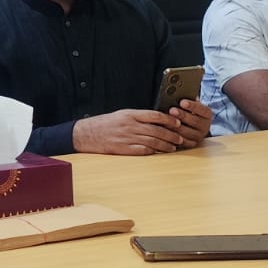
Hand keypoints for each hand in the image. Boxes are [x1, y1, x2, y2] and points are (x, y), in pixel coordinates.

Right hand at [71, 109, 189, 155]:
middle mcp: (130, 126)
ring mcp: (127, 138)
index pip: (154, 115)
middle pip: (156, 130)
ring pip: (153, 141)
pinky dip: (154, 151)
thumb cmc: (105, 124)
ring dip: (166, 145)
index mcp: (130, 115)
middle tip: (180, 137)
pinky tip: (160, 152)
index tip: (178, 122)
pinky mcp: (124, 149)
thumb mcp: (122, 114)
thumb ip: (138, 117)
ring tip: (173, 146)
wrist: (87, 134)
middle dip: (171, 134)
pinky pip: (143, 150)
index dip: (168, 119)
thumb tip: (157, 119)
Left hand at [168, 99, 212, 147]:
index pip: (203, 110)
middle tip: (172, 110)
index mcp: (207, 114)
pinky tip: (166, 131)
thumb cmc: (186, 110)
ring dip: (176, 127)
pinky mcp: (191, 144)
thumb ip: (186, 98)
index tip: (182, 102)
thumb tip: (178, 93)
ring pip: (188, 133)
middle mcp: (205, 126)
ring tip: (166, 120)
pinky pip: (183, 142)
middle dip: (182, 115)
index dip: (193, 106)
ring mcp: (198, 136)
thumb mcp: (188, 103)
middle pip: (195, 122)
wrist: (187, 124)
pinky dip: (174, 137)